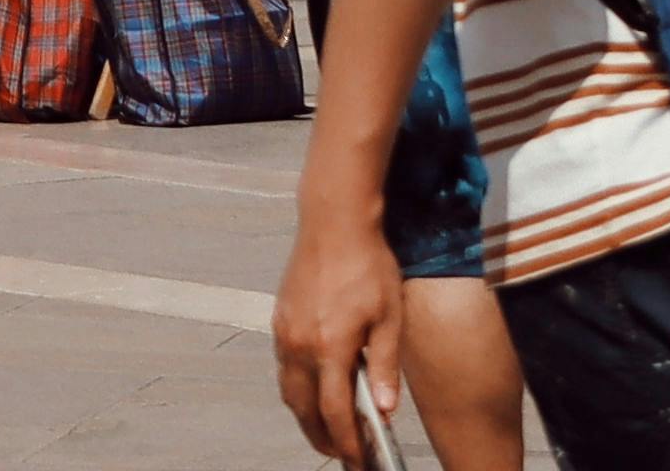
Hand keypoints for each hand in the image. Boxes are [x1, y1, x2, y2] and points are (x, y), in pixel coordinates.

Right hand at [272, 210, 406, 464]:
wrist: (333, 222)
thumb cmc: (368, 265)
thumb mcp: (389, 317)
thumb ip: (386, 366)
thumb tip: (386, 408)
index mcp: (330, 345)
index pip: (334, 410)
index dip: (346, 442)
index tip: (357, 460)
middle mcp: (299, 343)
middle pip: (303, 408)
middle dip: (320, 436)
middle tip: (340, 454)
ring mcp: (285, 330)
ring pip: (289, 389)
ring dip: (306, 415)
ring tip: (328, 429)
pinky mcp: (280, 319)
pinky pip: (285, 367)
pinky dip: (298, 388)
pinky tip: (316, 389)